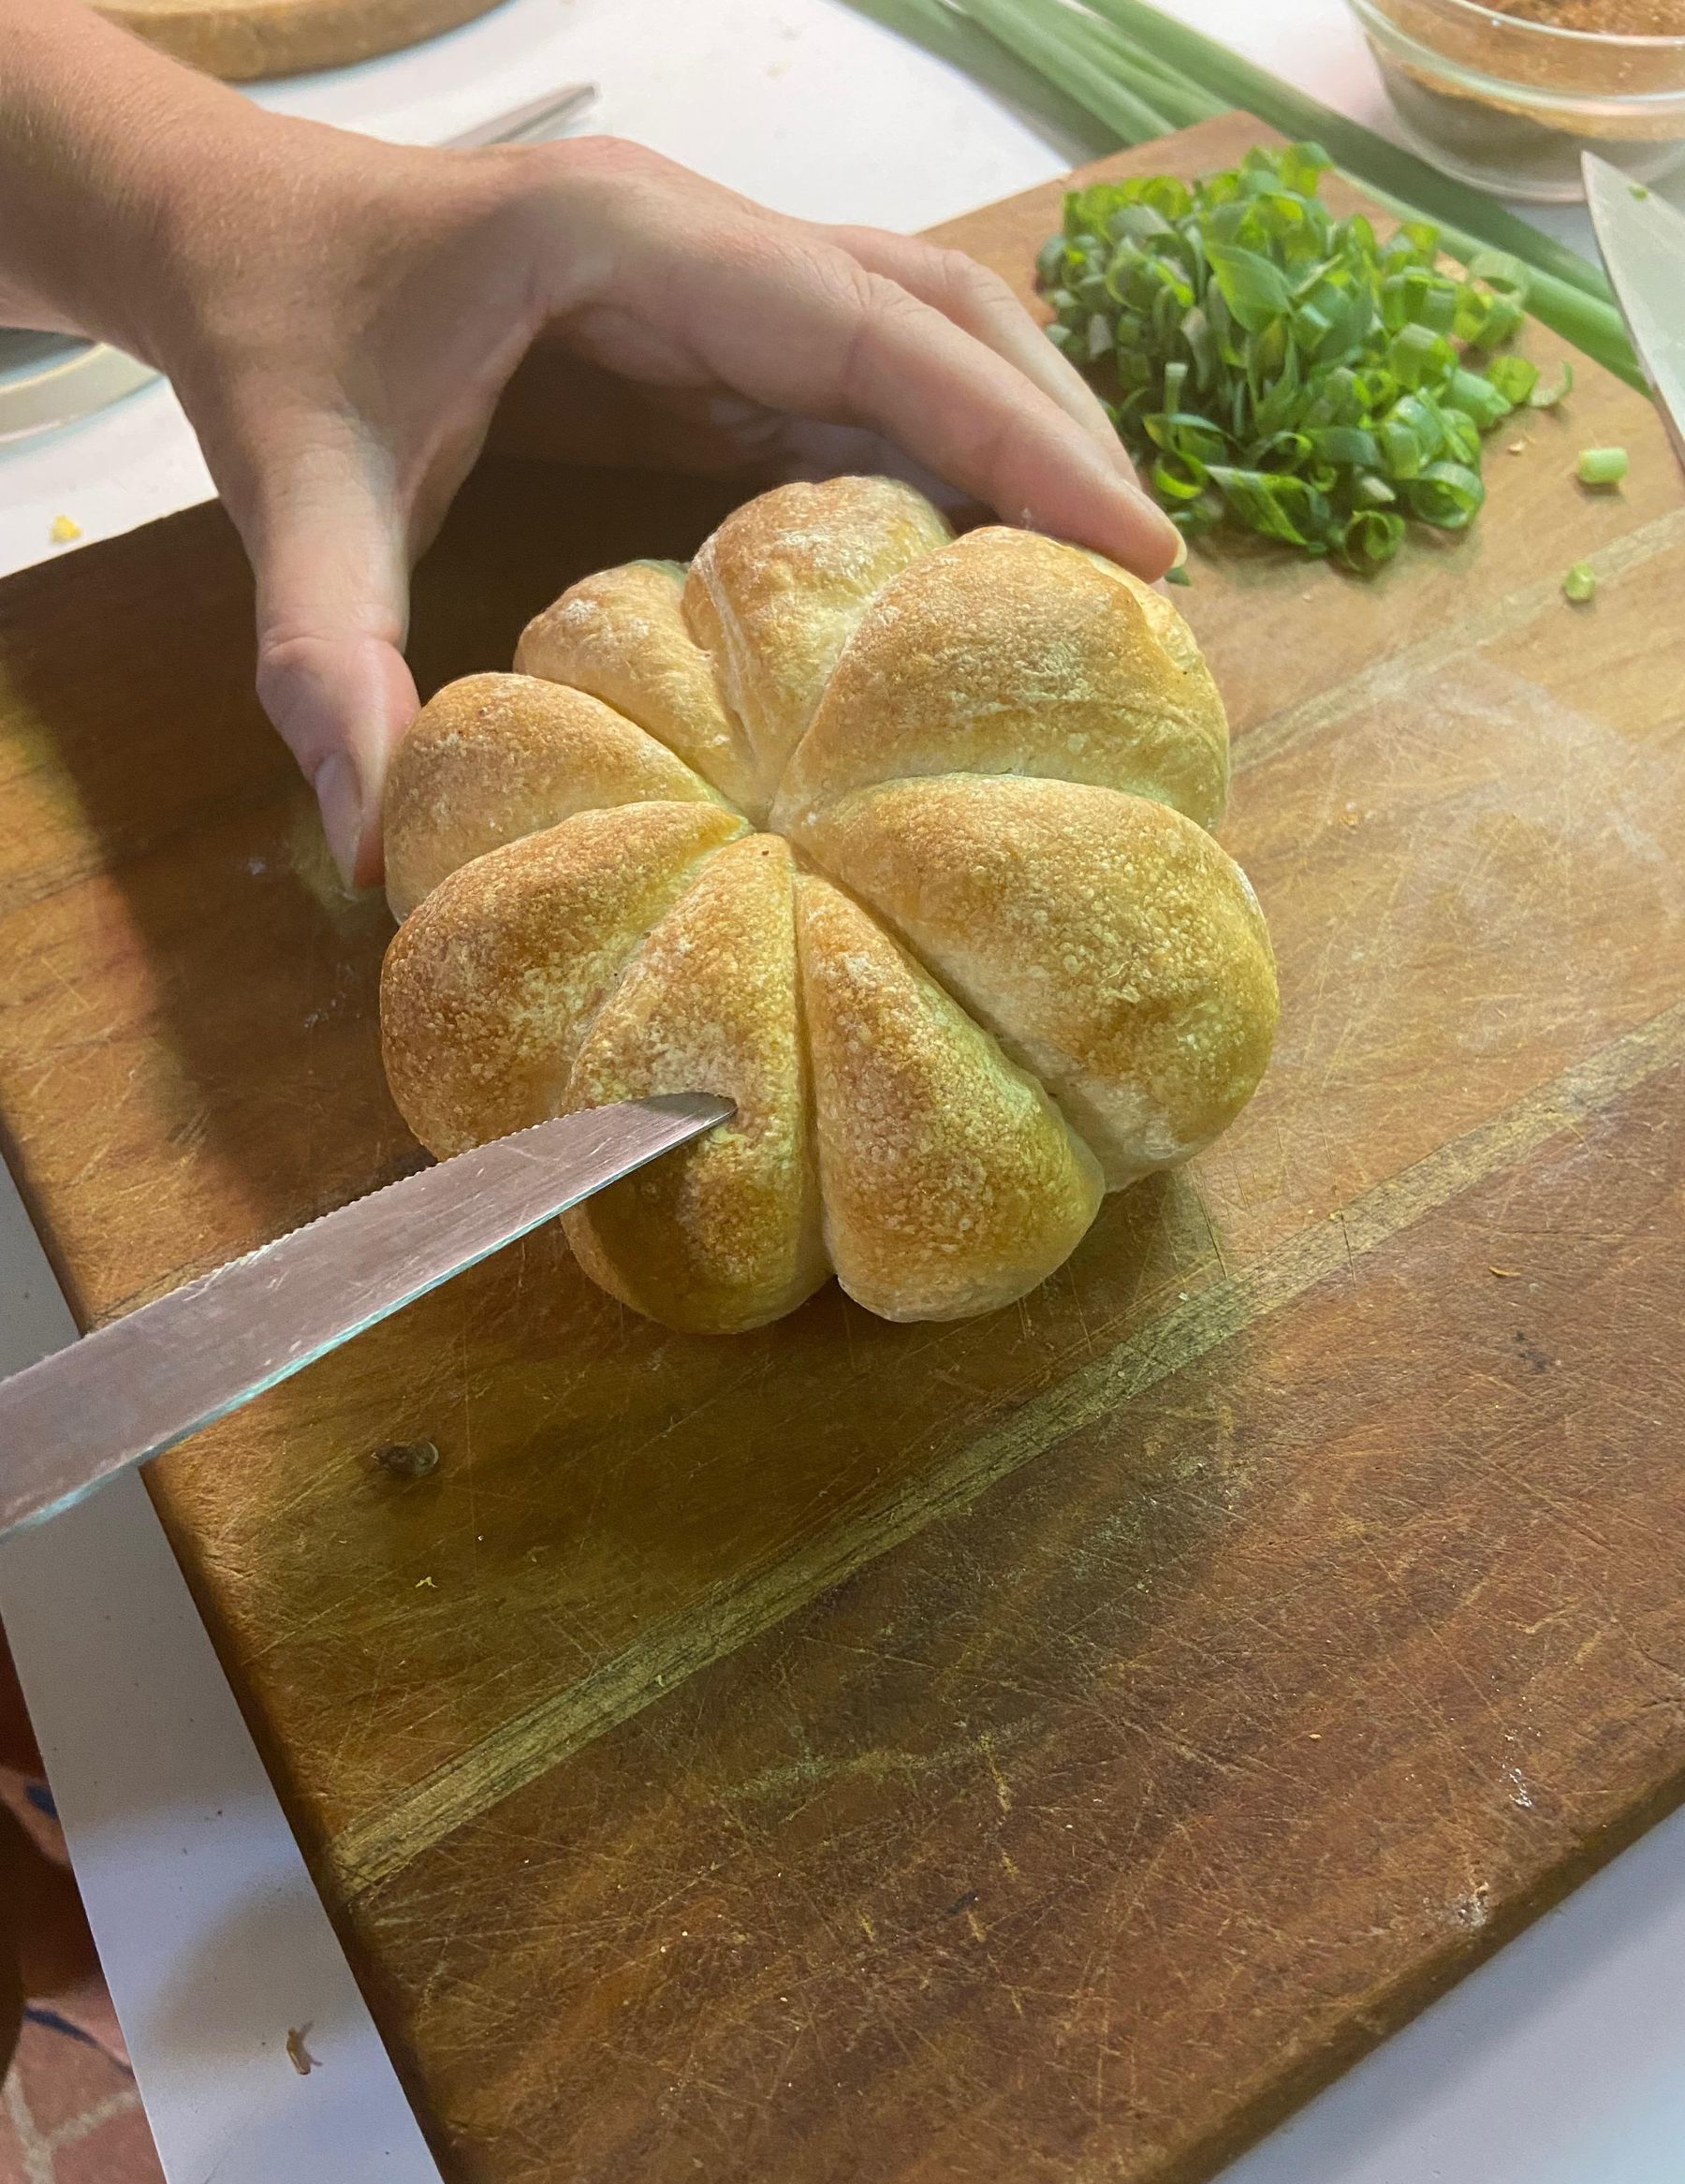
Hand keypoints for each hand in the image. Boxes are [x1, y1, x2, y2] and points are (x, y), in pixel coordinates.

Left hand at [0, 8, 1178, 889]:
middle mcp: (706, 248)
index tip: (1142, 550)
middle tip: (1150, 588)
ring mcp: (716, 292)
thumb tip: (373, 841)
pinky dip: (939, 473)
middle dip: (1061, 436)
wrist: (232, 240)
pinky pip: (859, 398)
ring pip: (920, 343)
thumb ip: (327, 652)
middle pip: (946, 312)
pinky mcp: (706, 346)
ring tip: (1099, 584)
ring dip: (1019, 446)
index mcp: (636, 242)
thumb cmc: (273, 336)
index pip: (883, 330)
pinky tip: (972, 576)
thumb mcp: (293, 487)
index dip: (1024, 438)